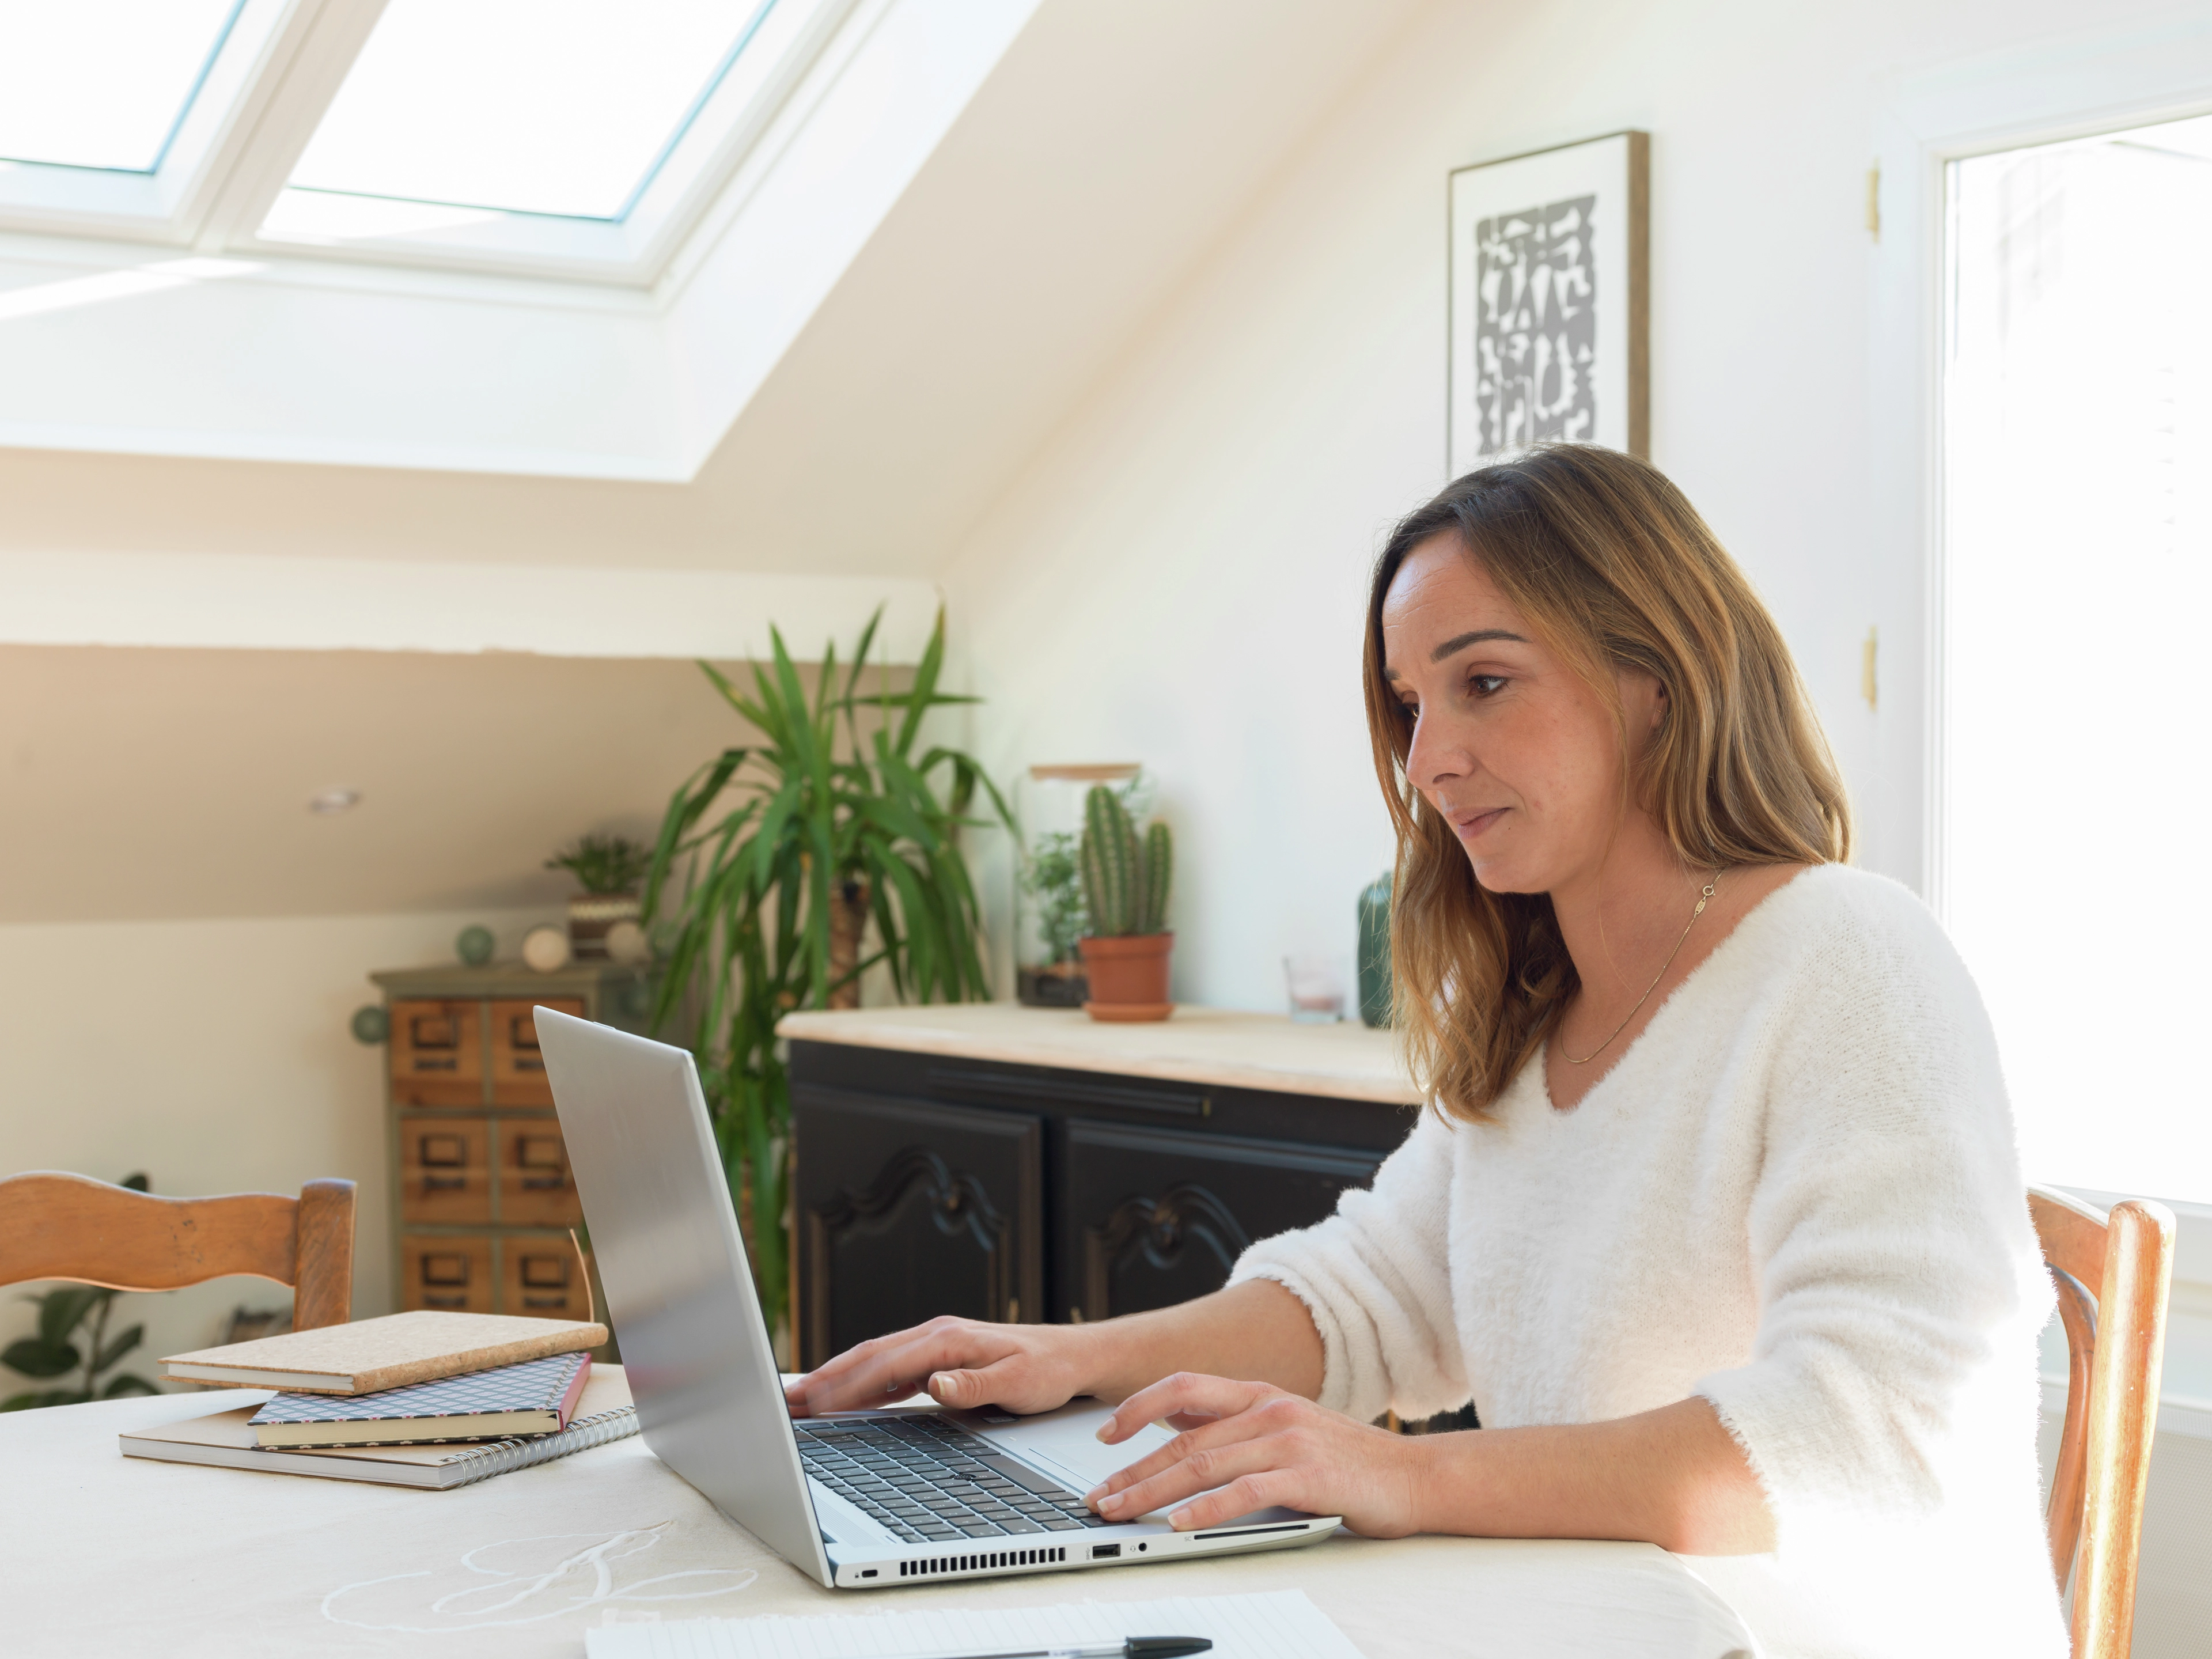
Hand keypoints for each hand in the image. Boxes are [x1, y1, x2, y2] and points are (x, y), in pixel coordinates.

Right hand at [784, 1316, 1103, 1417]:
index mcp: (949, 1339)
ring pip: (874, 1360)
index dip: (847, 1383)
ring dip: (836, 1378)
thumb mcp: (1019, 1382)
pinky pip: (889, 1369)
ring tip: (800, 1399)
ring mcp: (935, 1346)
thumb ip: (975, 1385)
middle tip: (788, 1400)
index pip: (887, 1363)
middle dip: (826, 1378)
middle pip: (869, 1356)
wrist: (1072, 1357)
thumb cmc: (1048, 1369)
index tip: (815, 1401)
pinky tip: (842, 1397)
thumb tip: (934, 1383)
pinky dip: (860, 1382)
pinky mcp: (938, 1359)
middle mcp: (936, 1336)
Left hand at [1085, 1372, 1426, 1536]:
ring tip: (1122, 1513)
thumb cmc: (1348, 1458)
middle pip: (1184, 1439)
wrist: (1415, 1476)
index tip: (1105, 1435)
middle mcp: (1269, 1410)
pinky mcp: (1309, 1477)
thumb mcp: (1286, 1424)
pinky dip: (1208, 1509)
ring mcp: (1289, 1440)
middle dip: (1133, 1470)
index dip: (1137, 1408)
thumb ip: (1235, 1421)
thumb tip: (1176, 1418)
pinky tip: (1181, 1523)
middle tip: (1099, 1497)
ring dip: (1154, 1492)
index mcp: (1259, 1394)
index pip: (1183, 1389)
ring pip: (1204, 1464)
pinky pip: (1246, 1492)